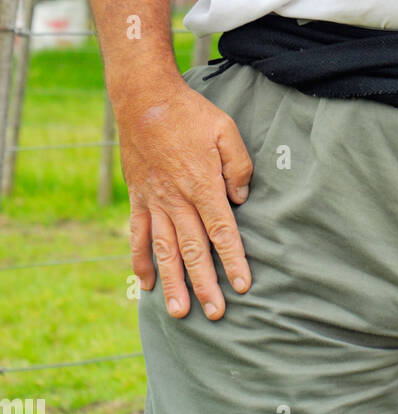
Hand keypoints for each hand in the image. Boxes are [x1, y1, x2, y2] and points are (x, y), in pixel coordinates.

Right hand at [117, 76, 253, 319]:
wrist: (145, 100)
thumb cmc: (190, 113)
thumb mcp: (226, 130)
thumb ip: (238, 166)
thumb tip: (241, 199)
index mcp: (202, 184)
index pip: (222, 231)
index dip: (233, 260)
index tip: (243, 285)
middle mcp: (177, 199)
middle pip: (194, 249)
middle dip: (206, 284)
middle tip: (216, 313)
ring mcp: (154, 201)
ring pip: (165, 250)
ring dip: (174, 283)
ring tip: (180, 312)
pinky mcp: (138, 197)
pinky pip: (138, 235)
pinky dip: (141, 260)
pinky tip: (147, 283)